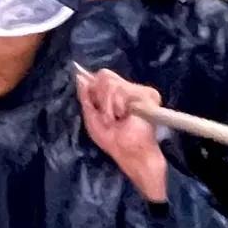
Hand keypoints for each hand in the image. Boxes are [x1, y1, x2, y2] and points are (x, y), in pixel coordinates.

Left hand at [76, 67, 171, 201]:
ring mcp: (138, 91)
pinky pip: (123, 89)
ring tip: (116, 119)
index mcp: (115, 94)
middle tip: (107, 117)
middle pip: (104, 75)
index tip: (93, 102)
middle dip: (100, 99)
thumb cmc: (112, 140)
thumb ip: (85, 97)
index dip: (93, 84)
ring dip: (108, 106)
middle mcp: (127, 89)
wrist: (128, 151)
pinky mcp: (147, 94)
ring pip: (112, 83)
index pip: (102, 76)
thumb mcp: (91, 117)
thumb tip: (80, 77)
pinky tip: (124, 116)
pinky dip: (118, 105)